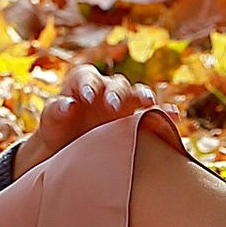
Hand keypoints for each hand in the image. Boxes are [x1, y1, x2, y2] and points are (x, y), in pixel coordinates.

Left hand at [16, 67, 170, 174]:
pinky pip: (154, 113)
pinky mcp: (137, 118)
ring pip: (137, 93)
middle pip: (116, 84)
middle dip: (116, 93)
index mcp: (83, 82)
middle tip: (113, 106)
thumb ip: (56, 110)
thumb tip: (67, 105)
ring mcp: (125, 102)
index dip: (90, 84)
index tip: (89, 97)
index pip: (88, 77)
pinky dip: (165, 112)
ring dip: (144, 97)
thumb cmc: (57, 131)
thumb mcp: (50, 122)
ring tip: (148, 105)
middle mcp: (107, 88)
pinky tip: (175, 117)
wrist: (70, 149)